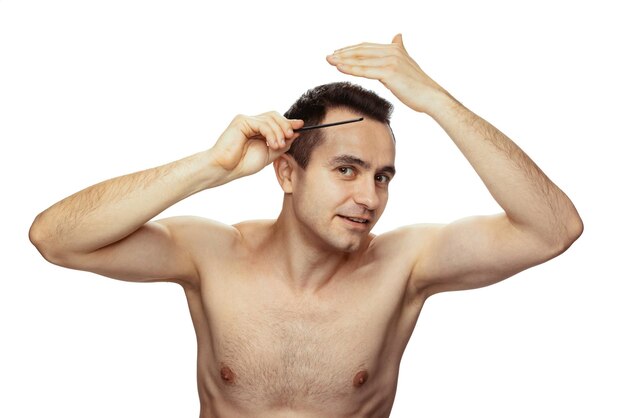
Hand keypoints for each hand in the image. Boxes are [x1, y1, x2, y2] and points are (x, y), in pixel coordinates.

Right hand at [210, 112, 303, 178]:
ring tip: (279, 145)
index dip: (289, 122)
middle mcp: (252, 123)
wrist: (226, 169)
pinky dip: (271, 133)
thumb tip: (296, 133)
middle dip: (285, 125)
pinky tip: (273, 143)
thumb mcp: (269, 154)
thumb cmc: (243, 164)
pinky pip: (262, 123)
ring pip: (270, 118)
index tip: (301, 125)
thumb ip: (282, 144)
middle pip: (275, 116)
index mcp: (258, 130)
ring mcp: (246, 121)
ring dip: (279, 132)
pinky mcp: (242, 121)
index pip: (276, 121)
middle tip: (291, 136)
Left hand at [326, 34, 450, 113]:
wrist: (431, 96)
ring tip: (330, 61)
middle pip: (362, 51)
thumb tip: (397, 36)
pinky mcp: (389, 72)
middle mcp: (392, 51)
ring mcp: (391, 61)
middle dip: (343, 53)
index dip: (351, 49)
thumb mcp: (407, 62)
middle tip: (329, 56)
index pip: (367, 47)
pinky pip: (365, 70)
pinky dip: (351, 68)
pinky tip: (340, 68)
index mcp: (395, 49)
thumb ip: (400, 49)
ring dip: (343, 60)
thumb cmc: (419, 85)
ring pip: (361, 60)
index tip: (338, 53)